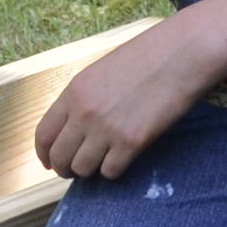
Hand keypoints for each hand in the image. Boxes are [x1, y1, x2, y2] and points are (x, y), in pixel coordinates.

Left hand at [33, 7, 226, 179]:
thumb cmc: (148, 56)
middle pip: (60, 157)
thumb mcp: (103, 71)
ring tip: (101, 162)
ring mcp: (106, 129)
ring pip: (82, 169)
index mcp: (74, 91)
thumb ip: (85, 97)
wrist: (182, 53)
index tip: (48, 162)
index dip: (44, 154)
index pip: (44, 134)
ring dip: (90, 171)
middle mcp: (84, 112)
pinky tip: (123, 159)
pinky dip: (113, 170)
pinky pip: (110, 172)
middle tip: (75, 170)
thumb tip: (76, 126)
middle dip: (64, 168)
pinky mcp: (131, 142)